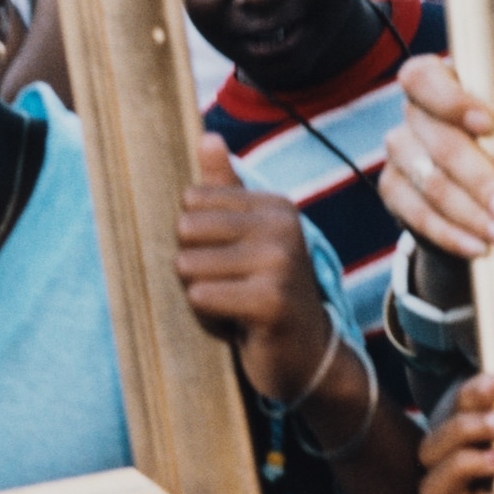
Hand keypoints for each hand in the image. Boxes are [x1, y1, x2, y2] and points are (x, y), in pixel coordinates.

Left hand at [176, 134, 352, 405]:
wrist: (308, 358)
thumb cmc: (268, 293)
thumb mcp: (249, 237)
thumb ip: (226, 187)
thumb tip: (208, 136)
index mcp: (276, 206)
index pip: (191, 202)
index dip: (198, 240)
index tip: (232, 264)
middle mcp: (283, 228)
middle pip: (186, 231)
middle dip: (195, 267)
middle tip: (231, 288)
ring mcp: (280, 264)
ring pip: (187, 267)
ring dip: (201, 295)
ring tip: (234, 307)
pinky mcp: (270, 301)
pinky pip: (200, 297)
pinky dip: (208, 318)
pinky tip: (238, 325)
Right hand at [378, 55, 493, 258]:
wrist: (482, 185)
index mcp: (440, 80)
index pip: (424, 78)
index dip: (451, 101)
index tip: (488, 125)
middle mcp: (413, 112)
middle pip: (439, 143)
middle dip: (480, 181)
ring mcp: (399, 151)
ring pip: (430, 183)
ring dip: (472, 216)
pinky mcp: (393, 189)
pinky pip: (416, 215)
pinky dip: (451, 235)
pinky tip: (479, 247)